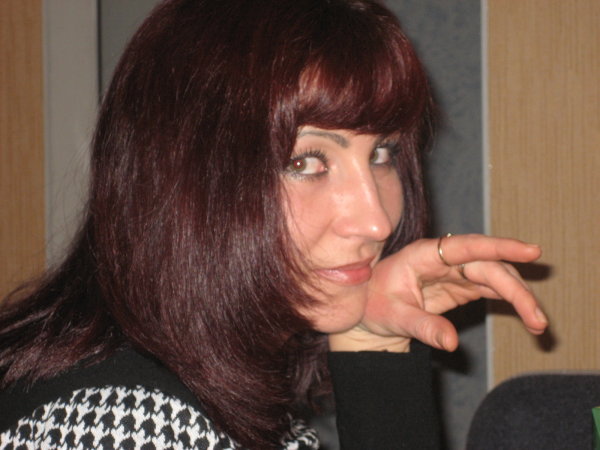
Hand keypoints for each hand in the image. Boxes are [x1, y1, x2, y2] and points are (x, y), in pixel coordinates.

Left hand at [328, 234, 547, 352]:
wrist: (370, 314)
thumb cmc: (374, 307)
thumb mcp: (393, 317)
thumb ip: (422, 327)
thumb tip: (451, 343)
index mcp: (423, 255)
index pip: (466, 247)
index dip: (499, 247)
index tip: (529, 251)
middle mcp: (443, 258)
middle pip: (488, 265)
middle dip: (517, 289)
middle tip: (538, 319)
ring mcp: (454, 271)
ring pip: (495, 276)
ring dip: (519, 297)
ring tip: (538, 324)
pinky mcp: (460, 285)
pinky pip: (491, 288)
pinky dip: (511, 300)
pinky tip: (528, 316)